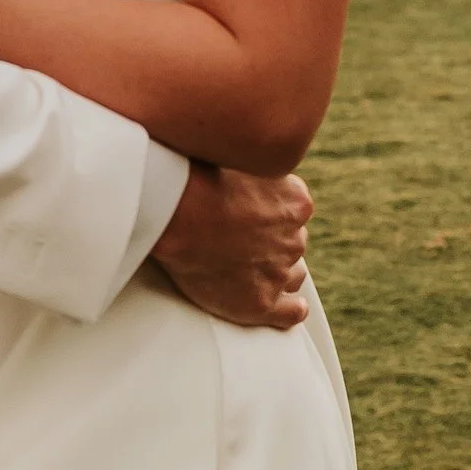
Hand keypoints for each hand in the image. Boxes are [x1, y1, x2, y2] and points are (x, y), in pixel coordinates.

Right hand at [151, 162, 311, 331]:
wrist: (174, 212)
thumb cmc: (195, 177)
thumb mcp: (237, 157)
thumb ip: (253, 168)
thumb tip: (248, 162)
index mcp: (296, 202)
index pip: (295, 213)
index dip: (271, 216)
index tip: (250, 217)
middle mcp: (294, 238)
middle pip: (292, 244)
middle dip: (272, 244)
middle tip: (240, 242)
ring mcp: (278, 272)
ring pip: (292, 275)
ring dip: (275, 273)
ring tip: (248, 271)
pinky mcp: (260, 303)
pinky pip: (291, 312)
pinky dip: (289, 310)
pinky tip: (280, 307)